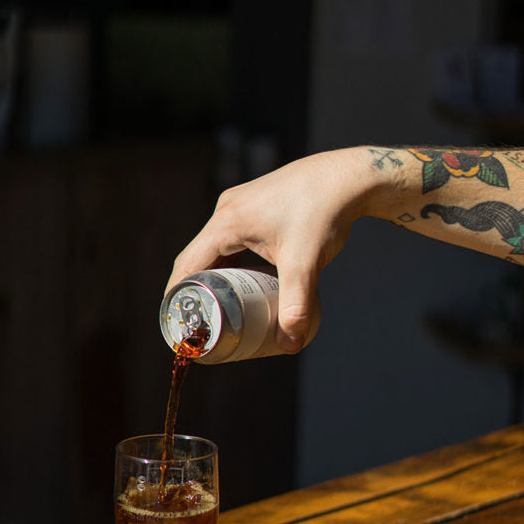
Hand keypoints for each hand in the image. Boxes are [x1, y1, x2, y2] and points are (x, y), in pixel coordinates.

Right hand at [168, 148, 372, 350]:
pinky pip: (231, 237)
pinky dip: (231, 260)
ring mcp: (240, 204)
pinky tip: (243, 278)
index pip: (188, 264)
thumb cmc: (324, 212)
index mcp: (227, 222)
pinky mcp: (255, 204)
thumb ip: (296, 306)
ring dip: (214, 274)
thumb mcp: (305, 263)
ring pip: (215, 247)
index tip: (175, 319)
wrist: (348, 177)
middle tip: (200, 320)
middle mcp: (227, 209)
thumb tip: (290, 345)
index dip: (177, 294)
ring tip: (219, 305)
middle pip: (198, 256)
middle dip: (195, 289)